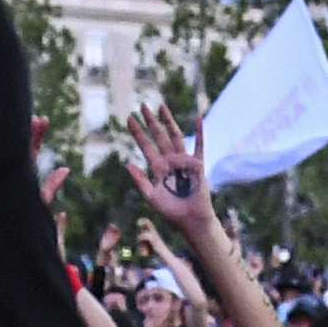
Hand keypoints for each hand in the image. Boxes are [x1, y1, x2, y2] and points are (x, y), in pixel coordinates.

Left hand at [123, 100, 211, 232]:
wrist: (191, 221)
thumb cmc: (172, 212)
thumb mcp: (152, 197)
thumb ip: (141, 181)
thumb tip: (128, 164)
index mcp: (158, 168)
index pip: (146, 146)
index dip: (138, 133)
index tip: (129, 118)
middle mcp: (170, 161)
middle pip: (159, 137)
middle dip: (151, 122)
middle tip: (142, 105)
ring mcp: (184, 161)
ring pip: (175, 136)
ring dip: (168, 121)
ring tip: (161, 106)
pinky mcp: (198, 165)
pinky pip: (199, 146)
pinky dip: (199, 132)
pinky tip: (198, 117)